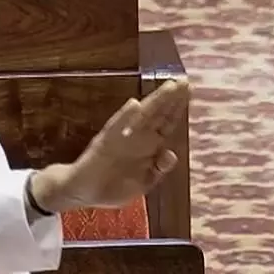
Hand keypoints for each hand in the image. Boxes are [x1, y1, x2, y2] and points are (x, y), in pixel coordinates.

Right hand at [31, 78, 189, 211]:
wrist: (84, 192)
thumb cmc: (115, 187)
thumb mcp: (144, 182)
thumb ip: (158, 169)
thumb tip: (171, 154)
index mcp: (149, 146)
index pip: (167, 122)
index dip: (178, 107)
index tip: (189, 90)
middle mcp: (138, 136)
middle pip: (158, 113)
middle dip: (171, 98)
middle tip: (184, 81)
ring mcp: (121, 136)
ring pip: (142, 115)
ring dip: (154, 101)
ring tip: (169, 87)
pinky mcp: (105, 141)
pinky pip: (116, 127)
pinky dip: (124, 116)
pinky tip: (134, 105)